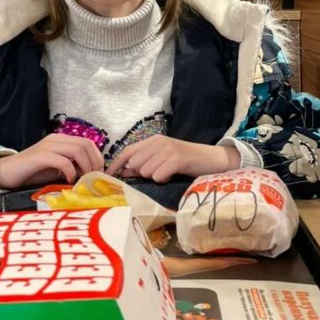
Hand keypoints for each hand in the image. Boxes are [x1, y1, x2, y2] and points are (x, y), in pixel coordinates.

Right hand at [0, 134, 103, 189]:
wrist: (5, 173)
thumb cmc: (31, 173)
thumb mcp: (56, 170)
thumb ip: (72, 168)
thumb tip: (91, 175)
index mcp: (61, 141)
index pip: (88, 143)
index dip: (98, 158)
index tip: (99, 174)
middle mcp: (56, 140)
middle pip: (86, 144)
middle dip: (94, 162)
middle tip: (93, 179)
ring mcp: (47, 146)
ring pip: (77, 149)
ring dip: (85, 166)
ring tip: (83, 180)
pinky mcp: (39, 156)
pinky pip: (62, 160)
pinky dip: (70, 171)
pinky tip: (69, 180)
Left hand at [106, 135, 240, 182]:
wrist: (213, 159)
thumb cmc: (187, 163)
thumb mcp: (164, 160)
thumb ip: (145, 163)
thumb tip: (123, 172)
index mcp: (153, 140)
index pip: (127, 151)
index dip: (116, 164)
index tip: (106, 176)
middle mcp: (158, 142)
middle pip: (135, 164)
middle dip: (143, 173)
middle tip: (160, 173)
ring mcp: (167, 149)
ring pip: (146, 171)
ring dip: (156, 177)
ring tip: (169, 173)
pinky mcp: (176, 159)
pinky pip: (158, 175)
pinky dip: (164, 179)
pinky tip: (174, 175)